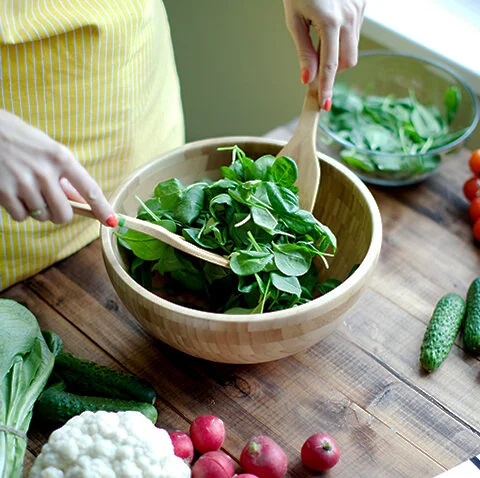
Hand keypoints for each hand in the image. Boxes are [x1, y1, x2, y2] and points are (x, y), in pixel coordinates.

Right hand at [0, 109, 116, 225]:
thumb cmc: (21, 140)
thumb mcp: (49, 151)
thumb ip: (66, 176)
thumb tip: (82, 201)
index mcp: (61, 158)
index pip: (89, 189)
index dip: (102, 208)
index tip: (111, 221)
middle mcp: (44, 171)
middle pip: (64, 215)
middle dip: (61, 215)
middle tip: (53, 205)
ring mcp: (23, 183)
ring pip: (42, 217)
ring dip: (37, 210)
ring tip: (27, 189)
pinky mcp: (4, 192)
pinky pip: (21, 217)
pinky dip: (19, 211)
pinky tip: (14, 193)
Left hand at [283, 0, 365, 108]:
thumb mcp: (295, 20)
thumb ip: (304, 51)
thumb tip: (307, 79)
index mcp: (330, 22)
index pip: (330, 66)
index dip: (327, 88)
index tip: (325, 106)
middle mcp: (350, 17)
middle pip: (348, 61)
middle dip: (334, 70)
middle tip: (316, 65)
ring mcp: (359, 10)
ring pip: (353, 48)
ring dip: (338, 54)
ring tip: (320, 37)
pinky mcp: (363, 4)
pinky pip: (356, 33)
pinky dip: (343, 38)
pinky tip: (330, 25)